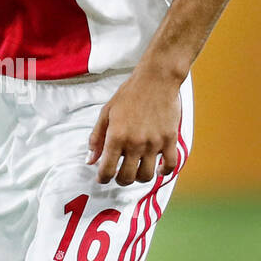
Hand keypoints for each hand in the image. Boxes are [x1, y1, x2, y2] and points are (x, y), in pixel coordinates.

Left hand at [87, 71, 181, 185]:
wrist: (157, 80)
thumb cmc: (130, 94)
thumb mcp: (106, 113)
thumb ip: (96, 138)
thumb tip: (90, 160)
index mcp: (116, 136)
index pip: (107, 170)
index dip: (102, 179)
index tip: (102, 178)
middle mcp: (135, 143)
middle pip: (127, 177)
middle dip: (120, 180)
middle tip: (119, 175)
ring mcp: (154, 143)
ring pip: (146, 176)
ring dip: (139, 178)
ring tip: (137, 171)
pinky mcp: (170, 140)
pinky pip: (169, 165)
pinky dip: (163, 172)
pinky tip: (157, 168)